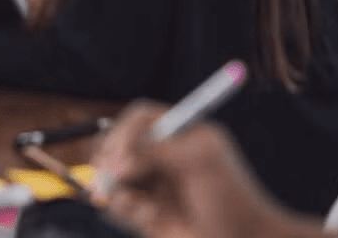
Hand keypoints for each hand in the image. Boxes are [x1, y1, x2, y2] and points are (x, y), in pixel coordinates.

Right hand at [91, 102, 318, 237]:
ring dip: (117, 191)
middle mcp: (161, 154)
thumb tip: (118, 158)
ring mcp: (152, 182)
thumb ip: (156, 150)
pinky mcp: (144, 210)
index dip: (124, 131)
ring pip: (112, 176)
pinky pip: (117, 206)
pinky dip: (124, 211)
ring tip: (140, 207)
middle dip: (109, 160)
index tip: (120, 155)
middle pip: (118, 144)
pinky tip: (150, 218)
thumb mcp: (198, 162)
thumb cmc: (230, 199)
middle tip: (107, 180)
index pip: (139, 119)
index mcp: (179, 133)